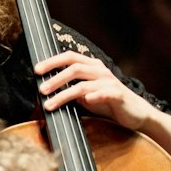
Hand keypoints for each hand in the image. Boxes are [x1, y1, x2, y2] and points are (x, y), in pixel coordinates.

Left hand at [35, 50, 156, 131]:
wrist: (133, 113)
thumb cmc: (106, 102)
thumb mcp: (84, 94)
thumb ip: (69, 88)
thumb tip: (45, 90)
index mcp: (92, 67)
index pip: (70, 57)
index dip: (53, 61)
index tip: (37, 70)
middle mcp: (100, 71)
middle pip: (74, 69)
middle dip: (55, 79)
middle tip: (41, 89)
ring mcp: (110, 82)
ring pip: (83, 85)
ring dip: (64, 94)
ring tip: (50, 104)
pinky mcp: (118, 95)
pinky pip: (105, 93)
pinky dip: (95, 96)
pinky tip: (86, 100)